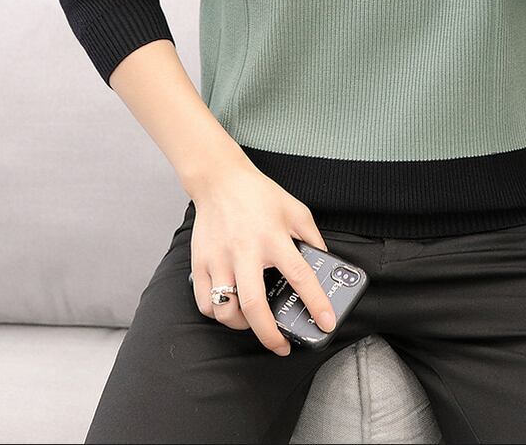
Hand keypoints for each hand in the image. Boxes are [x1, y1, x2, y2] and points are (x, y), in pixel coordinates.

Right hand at [189, 159, 336, 355]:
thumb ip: (312, 238)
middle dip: (270, 335)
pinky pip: (205, 302)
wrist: (219, 179)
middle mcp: (245, 251)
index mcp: (274, 237)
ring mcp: (219, 258)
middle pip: (255, 305)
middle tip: (282, 346)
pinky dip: (218, 313)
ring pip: (226, 309)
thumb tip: (325, 265)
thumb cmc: (260, 195)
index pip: (300, 276)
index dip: (315, 303)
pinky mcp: (200, 262)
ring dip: (243, 326)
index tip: (326, 323)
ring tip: (255, 324)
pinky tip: (230, 309)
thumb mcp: (296, 211)